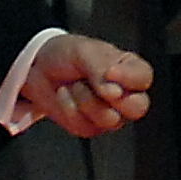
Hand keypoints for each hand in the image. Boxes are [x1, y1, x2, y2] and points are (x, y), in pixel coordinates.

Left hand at [23, 33, 154, 135]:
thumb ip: (102, 67)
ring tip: (74, 85)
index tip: (109, 73)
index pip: (144, 78)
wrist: (36, 69)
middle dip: (111, 98)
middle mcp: (124, 94)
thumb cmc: (65, 55)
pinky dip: (70, 110)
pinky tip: (66, 96)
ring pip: (109, 120)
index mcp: (128, 69)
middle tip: (94, 84)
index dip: (129, 78)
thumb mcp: (84, 51)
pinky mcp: (91, 128)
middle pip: (137, 108)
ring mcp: (110, 114)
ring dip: (85, 101)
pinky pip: (86, 127)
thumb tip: (114, 90)